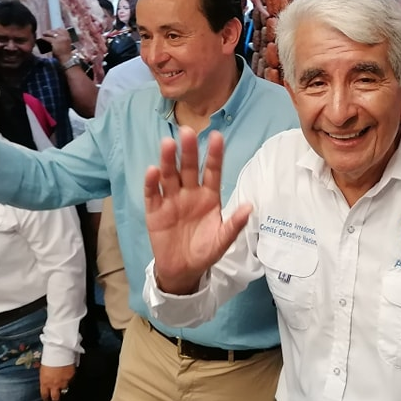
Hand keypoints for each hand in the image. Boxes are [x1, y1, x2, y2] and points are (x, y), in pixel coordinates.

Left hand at [39, 363, 74, 400]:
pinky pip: (70, 382)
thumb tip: (47, 382)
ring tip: (64, 391)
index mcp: (45, 383)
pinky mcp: (71, 378)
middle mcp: (54, 385)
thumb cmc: (48, 360)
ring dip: (64, 391)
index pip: (44, 395)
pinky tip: (70, 380)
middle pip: (55, 398)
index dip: (46, 400)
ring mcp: (63, 382)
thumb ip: (45, 379)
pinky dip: (70, 382)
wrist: (59, 354)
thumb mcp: (43, 371)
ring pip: (64, 390)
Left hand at [41, 28, 75, 61]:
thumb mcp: (67, 45)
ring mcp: (60, 39)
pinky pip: (48, 38)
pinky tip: (42, 38)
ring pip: (52, 33)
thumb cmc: (66, 54)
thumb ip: (63, 41)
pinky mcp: (55, 42)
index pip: (63, 30)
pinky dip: (44, 38)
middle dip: (51, 31)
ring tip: (43, 34)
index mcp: (68, 37)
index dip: (57, 30)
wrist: (66, 59)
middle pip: (56, 30)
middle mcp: (64, 37)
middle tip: (46, 32)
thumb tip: (56, 39)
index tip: (54, 31)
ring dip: (47, 33)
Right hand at [144, 128, 250, 294]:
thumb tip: (249, 207)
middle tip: (187, 131)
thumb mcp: (222, 241)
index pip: (213, 171)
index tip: (217, 136)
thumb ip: (234, 225)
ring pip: (170, 176)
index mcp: (209, 197)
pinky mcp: (155, 210)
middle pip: (189, 168)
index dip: (214, 155)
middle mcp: (190, 193)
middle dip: (189, 150)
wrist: (182, 270)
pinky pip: (152, 194)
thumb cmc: (205, 252)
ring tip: (168, 144)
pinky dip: (151, 183)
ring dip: (168, 160)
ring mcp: (171, 200)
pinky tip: (153, 171)